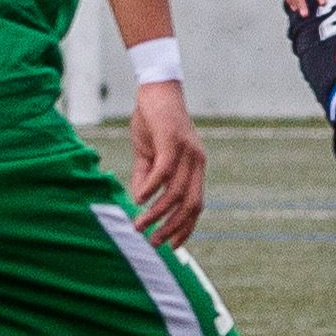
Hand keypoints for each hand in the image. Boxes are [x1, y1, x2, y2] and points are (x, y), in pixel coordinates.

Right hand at [126, 79, 205, 244]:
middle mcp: (196, 162)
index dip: (186, 227)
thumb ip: (146, 177)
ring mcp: (187, 152)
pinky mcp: (173, 141)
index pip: (197, 204)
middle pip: (190, 204)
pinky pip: (164, 171)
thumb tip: (139, 201)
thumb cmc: (153, 122)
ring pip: (175, 192)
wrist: (156, 90)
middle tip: (153, 243)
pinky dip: (151, 188)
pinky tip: (138, 200)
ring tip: (139, 225)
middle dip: (172, 227)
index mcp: (195, 167)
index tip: (172, 245)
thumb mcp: (148, 154)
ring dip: (157, 212)